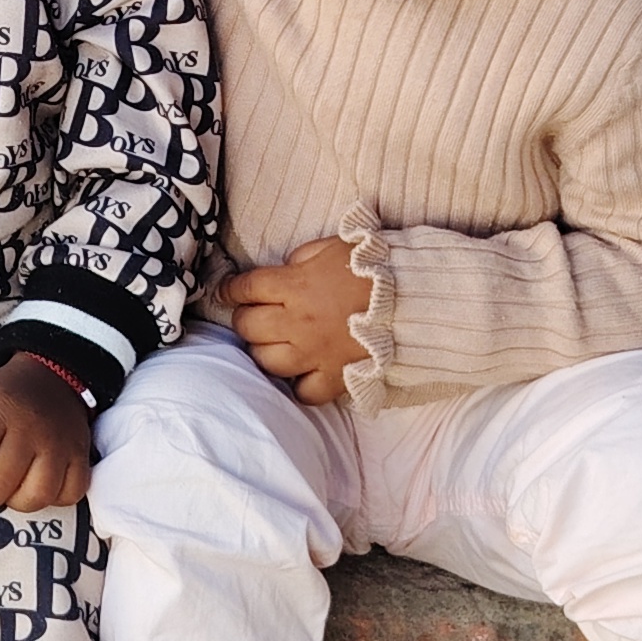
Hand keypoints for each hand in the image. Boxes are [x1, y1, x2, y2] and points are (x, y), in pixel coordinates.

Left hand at [0, 356, 91, 514]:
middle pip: (1, 483)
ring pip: (36, 496)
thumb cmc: (1, 398)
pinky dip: (51, 500)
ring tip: (5, 488)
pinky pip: (68, 496)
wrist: (52, 379)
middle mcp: (32, 427)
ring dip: (14, 502)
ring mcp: (60, 443)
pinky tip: (34, 485)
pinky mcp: (81, 456)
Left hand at [222, 236, 366, 402]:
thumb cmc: (374, 269)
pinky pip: (302, 392)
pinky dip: (297, 384)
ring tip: (272, 343)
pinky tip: (300, 371)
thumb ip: (300, 260)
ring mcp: (315, 353)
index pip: (246, 288)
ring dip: (263, 350)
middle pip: (248, 326)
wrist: (414, 301)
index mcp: (295, 286)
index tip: (226, 291)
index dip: (230, 289)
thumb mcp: (332, 248)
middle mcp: (298, 322)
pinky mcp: (334, 377)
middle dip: (244, 318)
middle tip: (253, 314)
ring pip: (266, 361)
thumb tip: (282, 272)